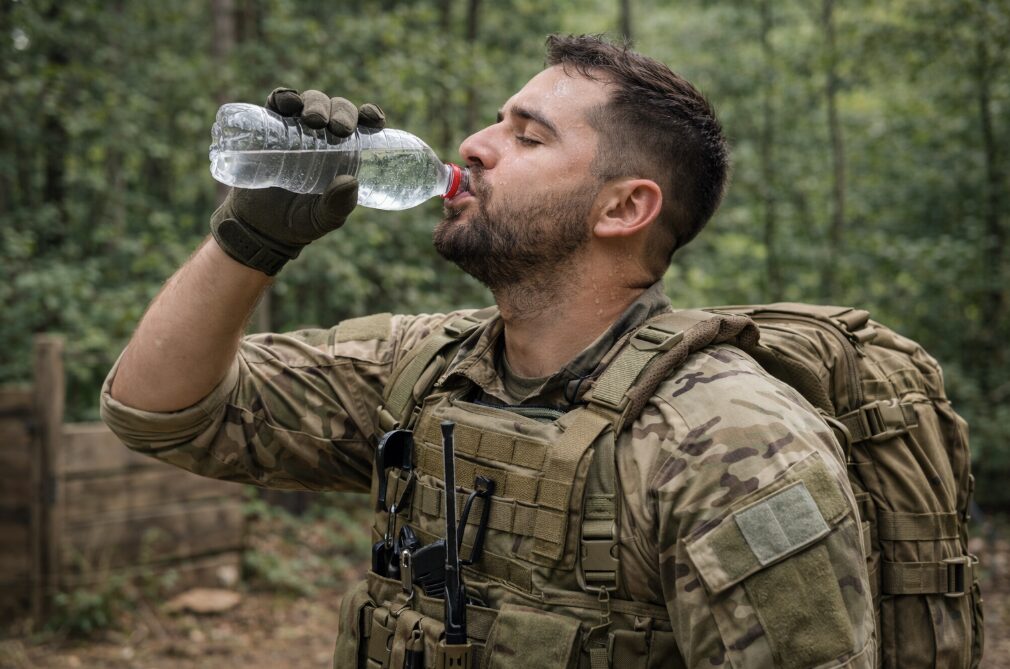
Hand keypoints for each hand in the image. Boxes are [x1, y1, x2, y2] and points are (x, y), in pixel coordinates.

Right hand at [210, 88, 385, 275]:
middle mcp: (325, 137)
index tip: (372, 118)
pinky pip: (278, 103)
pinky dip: (283, 96)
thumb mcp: (323, 219)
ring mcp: (297, 130)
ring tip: (311, 118)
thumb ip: (337, 206)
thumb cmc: (300, 222)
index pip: (364, 127)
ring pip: (311, 101)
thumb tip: (350, 181)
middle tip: (338, 128)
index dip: (371, 115)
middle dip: (342, 111)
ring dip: (314, 102)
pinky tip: (286, 103)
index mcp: (346, 154)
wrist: (260, 227)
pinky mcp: (270, 128)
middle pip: (339, 109)